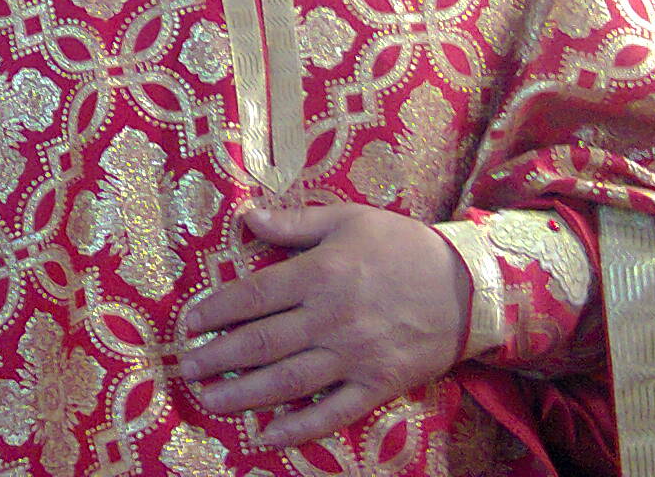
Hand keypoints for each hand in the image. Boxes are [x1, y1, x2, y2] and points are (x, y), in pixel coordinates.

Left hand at [178, 203, 469, 448]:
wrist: (467, 285)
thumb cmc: (401, 245)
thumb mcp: (347, 220)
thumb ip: (293, 223)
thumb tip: (246, 217)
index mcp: (319, 274)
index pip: (253, 296)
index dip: (216, 310)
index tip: (189, 322)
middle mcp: (330, 318)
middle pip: (261, 342)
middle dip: (218, 356)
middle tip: (186, 368)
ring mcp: (353, 356)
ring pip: (287, 381)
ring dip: (243, 393)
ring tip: (209, 401)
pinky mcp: (376, 385)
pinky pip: (332, 413)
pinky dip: (299, 428)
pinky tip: (267, 436)